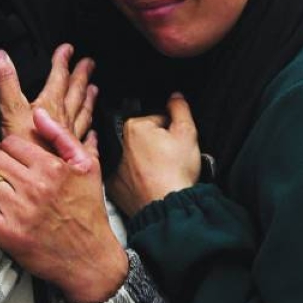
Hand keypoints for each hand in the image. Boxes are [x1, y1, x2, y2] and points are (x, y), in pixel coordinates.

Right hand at [0, 44, 96, 147]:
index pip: (59, 78)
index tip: (67, 48)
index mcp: (51, 106)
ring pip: (84, 115)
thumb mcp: (11, 111)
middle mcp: (64, 120)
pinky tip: (94, 135)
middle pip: (76, 93)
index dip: (62, 61)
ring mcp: (70, 139)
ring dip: (89, 101)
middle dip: (81, 76)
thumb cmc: (25, 149)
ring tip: (95, 90)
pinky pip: (86, 142)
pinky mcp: (72, 156)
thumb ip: (6, 82)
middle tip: (89, 63)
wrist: (39, 183)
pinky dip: (91, 135)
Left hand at [0, 108, 127, 302]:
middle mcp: (34, 187)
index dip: (7, 148)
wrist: (91, 260)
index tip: (11, 157)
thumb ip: (63, 136)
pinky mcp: (8, 235)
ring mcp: (19, 212)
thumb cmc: (89, 211)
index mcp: (52, 167)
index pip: (10, 142)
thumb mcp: (88, 168)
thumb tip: (39, 112)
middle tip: (0, 172)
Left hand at [108, 93, 201, 217]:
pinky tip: (152, 184)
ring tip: (163, 173)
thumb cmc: (176, 172)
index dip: (171, 130)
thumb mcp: (187, 132)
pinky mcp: (115, 187)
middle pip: (145, 138)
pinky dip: (138, 179)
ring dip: (147, 161)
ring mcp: (114, 168)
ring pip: (136, 157)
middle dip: (158, 145)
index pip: (156, 119)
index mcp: (134, 127)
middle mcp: (118, 145)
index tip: (176, 143)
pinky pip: (128, 177)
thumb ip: (180, 108)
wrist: (169, 206)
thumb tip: (175, 97)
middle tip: (172, 159)